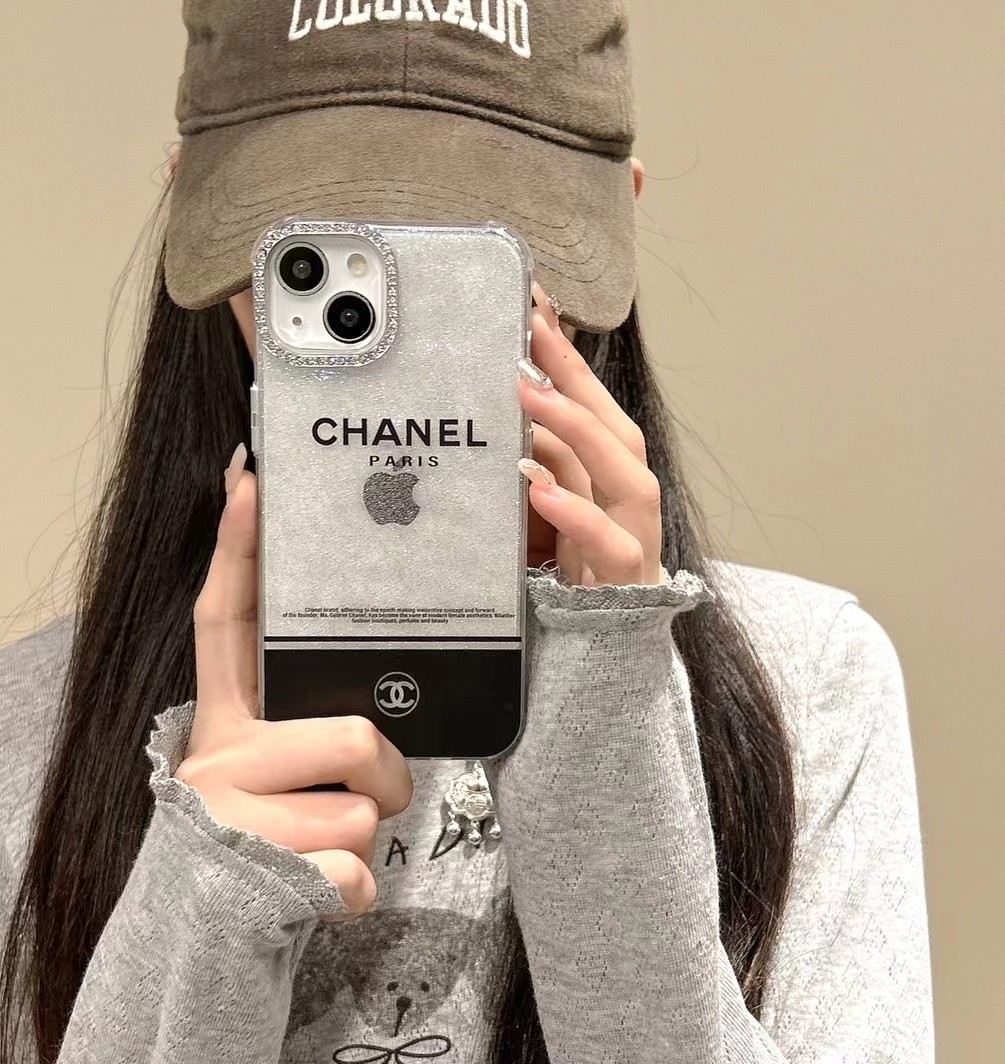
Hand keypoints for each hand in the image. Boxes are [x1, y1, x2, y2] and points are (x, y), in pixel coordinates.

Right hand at [175, 447, 413, 921]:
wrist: (210, 933)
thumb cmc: (272, 829)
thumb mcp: (283, 769)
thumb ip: (320, 722)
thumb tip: (384, 700)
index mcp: (226, 717)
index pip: (227, 621)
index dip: (241, 550)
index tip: (252, 478)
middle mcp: (216, 757)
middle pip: (357, 739)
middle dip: (386, 778)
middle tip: (365, 797)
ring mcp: (231, 820)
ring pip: (367, 812)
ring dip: (370, 836)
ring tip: (329, 845)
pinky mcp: (257, 882)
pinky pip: (359, 876)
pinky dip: (359, 894)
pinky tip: (320, 894)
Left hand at [518, 284, 664, 586]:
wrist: (603, 671)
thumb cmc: (570, 587)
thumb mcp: (545, 521)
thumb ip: (538, 470)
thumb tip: (506, 418)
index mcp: (609, 485)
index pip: (594, 411)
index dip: (567, 359)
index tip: (533, 306)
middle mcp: (628, 506)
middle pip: (616, 431)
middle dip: (576, 378)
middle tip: (530, 329)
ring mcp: (633, 543)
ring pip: (628, 477)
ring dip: (580, 430)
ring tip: (530, 394)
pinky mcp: (626, 585)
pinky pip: (610, 544)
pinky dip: (574, 511)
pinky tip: (536, 484)